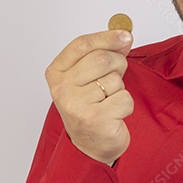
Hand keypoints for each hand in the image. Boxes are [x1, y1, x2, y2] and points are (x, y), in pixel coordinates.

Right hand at [45, 29, 133, 165]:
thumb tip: (123, 36)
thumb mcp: (89, 77)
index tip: (124, 35)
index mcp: (57, 73)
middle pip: (101, 59)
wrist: (90, 147)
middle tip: (115, 77)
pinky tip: (113, 114)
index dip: (107, 37)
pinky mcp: (95, 119)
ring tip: (108, 101)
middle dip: (118, 64)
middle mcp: (62, 89)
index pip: (82, 44)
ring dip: (119, 89)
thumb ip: (102, 54)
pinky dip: (125, 105)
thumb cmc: (90, 108)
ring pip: (115, 80)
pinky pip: (124, 98)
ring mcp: (77, 105)